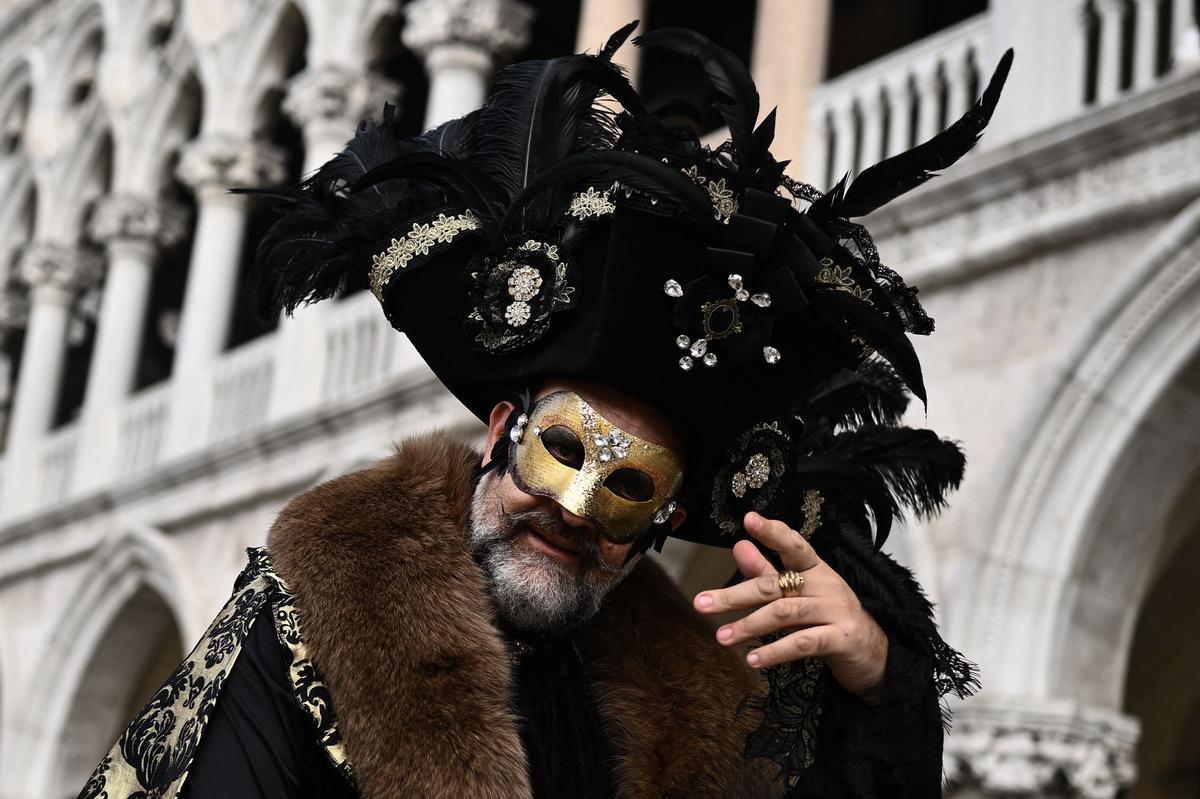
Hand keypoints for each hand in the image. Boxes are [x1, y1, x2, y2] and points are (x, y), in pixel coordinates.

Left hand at [693, 511, 887, 699]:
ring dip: (749, 626)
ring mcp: (836, 611)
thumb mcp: (798, 595)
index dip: (772, 532)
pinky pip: (803, 643)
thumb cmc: (830, 620)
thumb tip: (739, 545)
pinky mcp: (841, 639)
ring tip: (722, 637)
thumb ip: (768, 573)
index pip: (793, 544)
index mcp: (815, 569)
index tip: (748, 520)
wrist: (876, 655)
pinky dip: (775, 652)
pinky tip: (753, 660)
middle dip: (734, 595)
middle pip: (774, 584)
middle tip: (701, 603)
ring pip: (784, 613)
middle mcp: (826, 584)